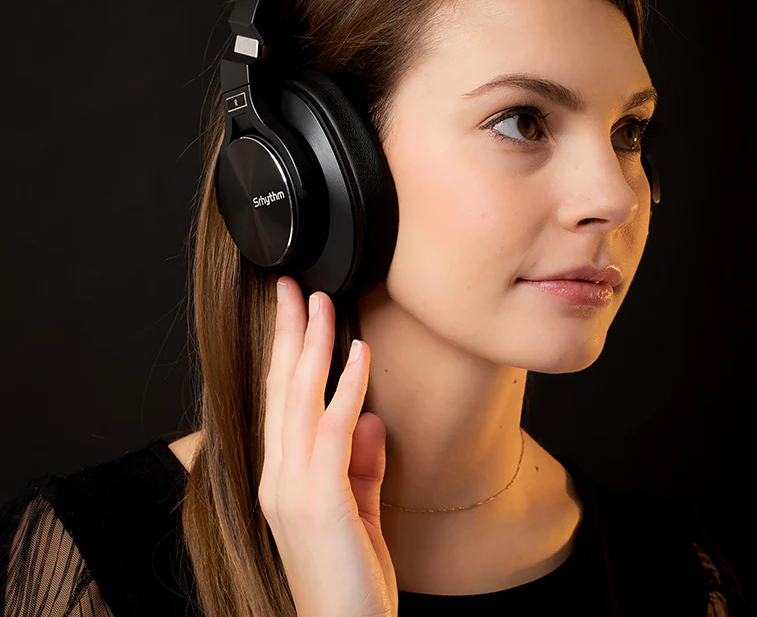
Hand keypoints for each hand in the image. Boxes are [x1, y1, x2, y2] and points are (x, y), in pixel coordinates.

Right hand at [258, 276, 398, 616]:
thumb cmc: (350, 579)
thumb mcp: (358, 511)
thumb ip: (361, 462)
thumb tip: (369, 414)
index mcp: (283, 476)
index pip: (282, 400)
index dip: (286, 351)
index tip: (293, 310)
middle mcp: (278, 475)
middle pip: (282, 388)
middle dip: (288, 332)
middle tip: (294, 286)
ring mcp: (293, 487)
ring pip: (301, 398)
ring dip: (313, 345)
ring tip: (322, 301)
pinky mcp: (318, 499)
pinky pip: (333, 430)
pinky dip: (346, 387)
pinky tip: (358, 353)